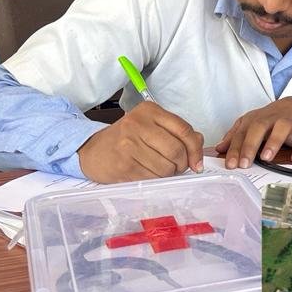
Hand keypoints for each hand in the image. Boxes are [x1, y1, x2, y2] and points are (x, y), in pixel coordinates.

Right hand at [78, 101, 204, 182]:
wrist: (92, 151)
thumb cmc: (127, 138)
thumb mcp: (151, 126)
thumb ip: (176, 132)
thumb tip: (199, 147)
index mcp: (149, 111)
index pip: (184, 130)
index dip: (196, 149)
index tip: (196, 163)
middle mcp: (138, 124)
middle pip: (177, 150)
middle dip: (183, 164)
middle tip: (178, 168)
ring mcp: (129, 145)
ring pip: (166, 167)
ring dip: (169, 174)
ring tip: (161, 170)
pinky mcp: (124, 165)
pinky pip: (152, 178)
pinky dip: (156, 180)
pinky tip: (149, 174)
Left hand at [214, 97, 291, 168]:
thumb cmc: (272, 118)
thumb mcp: (251, 123)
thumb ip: (235, 136)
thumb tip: (219, 149)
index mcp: (256, 120)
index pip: (242, 134)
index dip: (235, 149)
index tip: (230, 164)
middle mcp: (272, 120)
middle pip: (259, 128)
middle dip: (250, 146)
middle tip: (244, 163)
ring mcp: (289, 123)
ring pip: (281, 129)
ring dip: (273, 143)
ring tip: (266, 158)